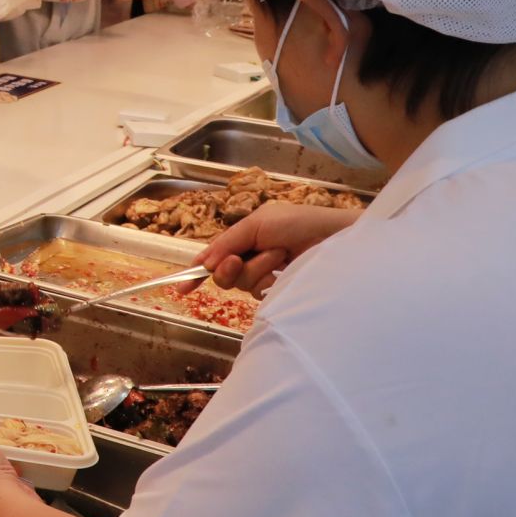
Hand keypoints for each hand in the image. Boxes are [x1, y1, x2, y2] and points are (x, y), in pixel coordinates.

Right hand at [194, 201, 363, 296]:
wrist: (333, 239)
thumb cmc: (299, 223)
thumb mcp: (257, 223)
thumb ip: (228, 242)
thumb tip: (206, 264)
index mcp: (245, 237)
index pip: (214, 256)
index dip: (196, 271)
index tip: (182, 287)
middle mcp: (252, 257)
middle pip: (223, 274)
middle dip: (228, 268)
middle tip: (238, 260)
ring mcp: (266, 275)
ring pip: (241, 283)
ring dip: (257, 268)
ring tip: (279, 256)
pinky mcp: (280, 290)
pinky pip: (260, 293)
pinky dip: (268, 282)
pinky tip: (283, 273)